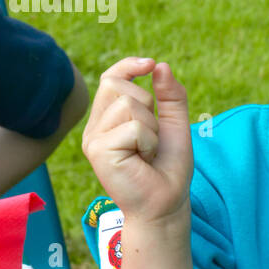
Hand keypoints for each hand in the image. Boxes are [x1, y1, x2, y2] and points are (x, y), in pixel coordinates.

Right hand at [81, 57, 192, 225]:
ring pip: (128, 104)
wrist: (167, 203)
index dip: (128, 66)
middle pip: (118, 84)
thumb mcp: (175, 125)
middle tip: (151, 137)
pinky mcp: (98, 150)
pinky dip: (149, 141)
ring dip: (151, 127)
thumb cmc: (167, 168)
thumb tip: (162, 65)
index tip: (151, 64)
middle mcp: (96, 127)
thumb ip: (171, 96)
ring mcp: (93, 138)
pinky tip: (144, 160)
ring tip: (147, 151)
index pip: (110, 78)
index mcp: (108, 119)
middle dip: (147, 104)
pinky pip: (133, 126)